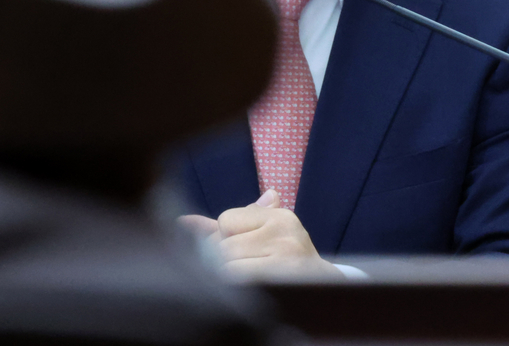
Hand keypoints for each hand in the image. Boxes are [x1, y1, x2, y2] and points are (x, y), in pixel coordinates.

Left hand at [178, 189, 343, 278]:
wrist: (325, 291)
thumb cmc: (285, 260)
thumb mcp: (260, 234)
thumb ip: (225, 226)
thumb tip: (183, 221)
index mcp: (279, 215)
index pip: (225, 220)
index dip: (227, 239)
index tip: (248, 250)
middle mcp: (284, 230)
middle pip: (224, 246)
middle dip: (228, 261)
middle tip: (250, 269)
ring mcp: (286, 254)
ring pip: (229, 266)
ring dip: (233, 278)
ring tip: (254, 280)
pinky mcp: (283, 278)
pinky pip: (239, 282)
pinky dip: (241, 288)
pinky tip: (255, 289)